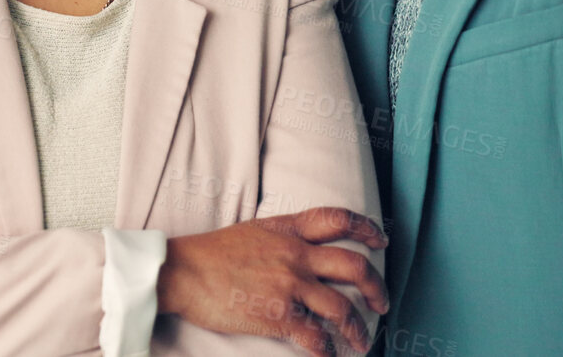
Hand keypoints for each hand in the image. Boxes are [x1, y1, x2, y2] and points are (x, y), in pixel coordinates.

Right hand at [157, 207, 387, 355]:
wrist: (182, 271)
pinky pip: (316, 337)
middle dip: (376, 287)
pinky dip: (327, 351)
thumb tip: (302, 249)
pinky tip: (328, 356)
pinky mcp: (278, 315)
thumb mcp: (253, 231)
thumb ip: (282, 237)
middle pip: (354, 265)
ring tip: (362, 341)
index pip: (338, 219)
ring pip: (342, 307)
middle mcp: (296, 254)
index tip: (380, 241)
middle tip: (381, 303)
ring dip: (358, 329)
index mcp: (288, 230)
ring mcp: (289, 284)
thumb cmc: (210, 254)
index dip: (366, 229)